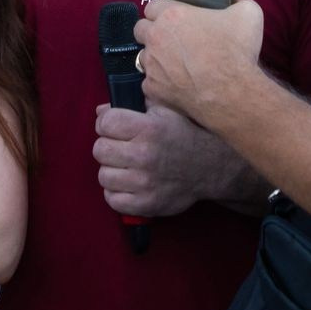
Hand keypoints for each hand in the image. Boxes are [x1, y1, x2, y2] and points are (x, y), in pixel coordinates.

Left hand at [92, 103, 246, 217]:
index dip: (106, 123)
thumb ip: (133, 105)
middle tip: (121, 147)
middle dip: (108, 146)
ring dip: (112, 170)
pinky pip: (112, 199)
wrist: (211, 166)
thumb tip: (99, 111)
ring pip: (103, 176)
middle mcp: (145, 155)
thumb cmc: (183, 135)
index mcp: (149, 128)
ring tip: (127, 166)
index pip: (105, 123)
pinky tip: (130, 184)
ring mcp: (145, 183)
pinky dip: (117, 192)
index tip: (114, 127)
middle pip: (99, 150)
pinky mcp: (146, 204)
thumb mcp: (164, 110)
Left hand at [136, 0, 268, 127]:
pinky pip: (150, 83)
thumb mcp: (249, 14)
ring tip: (176, 64)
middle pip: (140, 29)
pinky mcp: (153, 89)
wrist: (231, 92)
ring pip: (144, 56)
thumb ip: (238, 2)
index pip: (152, 6)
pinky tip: (177, 84)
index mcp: (172, 15)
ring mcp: (151, 65)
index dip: (163, 12)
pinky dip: (161, 83)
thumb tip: (235, 3)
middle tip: (173, 40)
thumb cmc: (236, 51)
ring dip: (156, 58)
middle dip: (153, 33)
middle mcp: (155, 38)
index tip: (176, 20)